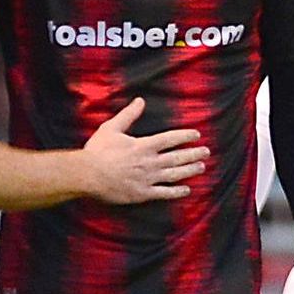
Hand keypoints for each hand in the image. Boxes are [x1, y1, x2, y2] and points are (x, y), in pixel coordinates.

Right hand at [81, 97, 204, 202]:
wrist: (87, 175)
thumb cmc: (97, 151)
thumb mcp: (111, 128)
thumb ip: (128, 115)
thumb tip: (140, 100)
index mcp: (144, 145)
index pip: (170, 138)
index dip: (185, 135)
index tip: (196, 134)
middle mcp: (150, 162)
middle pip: (177, 157)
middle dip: (193, 153)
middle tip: (206, 152)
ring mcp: (148, 179)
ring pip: (175, 174)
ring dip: (190, 170)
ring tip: (201, 167)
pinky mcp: (142, 193)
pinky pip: (164, 193)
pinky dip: (176, 192)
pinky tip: (186, 190)